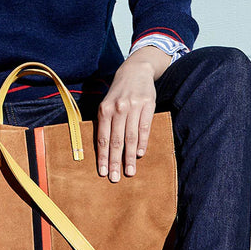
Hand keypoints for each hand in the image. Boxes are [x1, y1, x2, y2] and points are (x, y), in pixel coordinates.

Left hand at [96, 47, 169, 182]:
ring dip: (129, 157)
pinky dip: (142, 143)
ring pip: (130, 137)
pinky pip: (144, 128)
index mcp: (104, 110)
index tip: (103, 172)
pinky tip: (139, 155)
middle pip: (116, 141)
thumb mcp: (106, 103)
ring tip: (129, 172)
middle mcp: (117, 109)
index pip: (103, 138)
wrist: (135, 71)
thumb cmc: (118, 92)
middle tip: (115, 178)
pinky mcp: (148, 105)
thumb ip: (104, 122)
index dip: (103, 156)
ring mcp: (133, 107)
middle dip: (115, 161)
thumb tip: (103, 147)